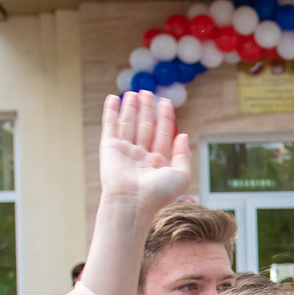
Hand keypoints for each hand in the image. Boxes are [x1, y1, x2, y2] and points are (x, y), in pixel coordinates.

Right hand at [100, 91, 195, 219]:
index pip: (162, 134)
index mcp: (156, 163)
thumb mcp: (181, 175)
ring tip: (134, 92)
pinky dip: (111, 111)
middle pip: (144, 126)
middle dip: (147, 109)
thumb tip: (184, 135)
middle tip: (148, 92)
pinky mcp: (109, 148)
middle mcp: (140, 156)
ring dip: (131, 107)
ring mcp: (124, 151)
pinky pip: (110, 125)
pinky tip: (113, 98)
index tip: (166, 102)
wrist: (132, 202)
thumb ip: (184, 155)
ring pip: (128, 124)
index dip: (165, 118)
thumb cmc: (157, 194)